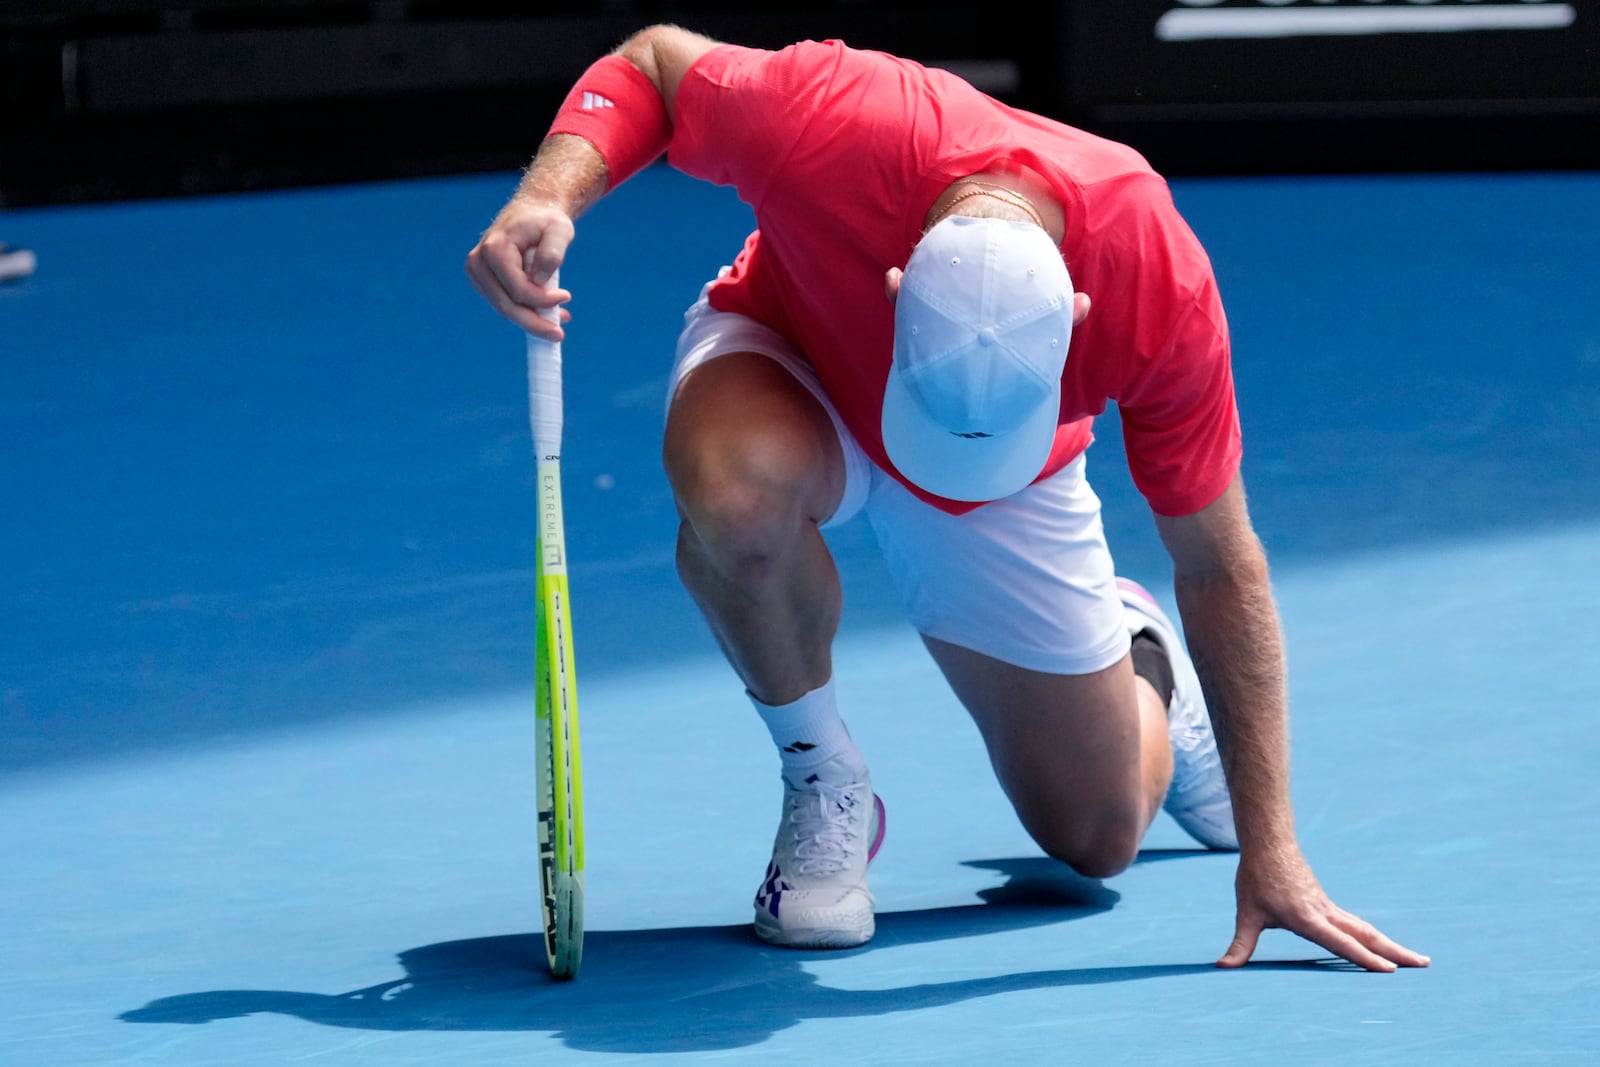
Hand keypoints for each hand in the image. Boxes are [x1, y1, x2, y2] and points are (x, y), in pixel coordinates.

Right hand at [465, 198, 574, 340]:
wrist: (532, 212)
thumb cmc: (547, 220)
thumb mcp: (560, 229)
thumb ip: (552, 253)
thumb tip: (540, 281)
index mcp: (495, 248)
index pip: (518, 289)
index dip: (542, 300)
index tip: (567, 297)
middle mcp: (479, 262)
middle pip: (506, 305)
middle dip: (534, 323)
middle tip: (559, 335)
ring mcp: (477, 273)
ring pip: (504, 309)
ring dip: (531, 320)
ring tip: (558, 324)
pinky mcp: (483, 281)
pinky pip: (504, 303)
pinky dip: (526, 312)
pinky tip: (548, 314)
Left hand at [1220, 845, 1430, 972]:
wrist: (1268, 844)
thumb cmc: (1256, 878)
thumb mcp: (1247, 913)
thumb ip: (1240, 943)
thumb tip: (1222, 966)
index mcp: (1307, 917)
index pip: (1340, 941)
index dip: (1363, 958)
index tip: (1389, 970)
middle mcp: (1324, 913)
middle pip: (1365, 935)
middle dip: (1394, 952)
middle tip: (1424, 964)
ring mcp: (1328, 907)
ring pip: (1364, 928)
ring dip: (1389, 944)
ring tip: (1415, 959)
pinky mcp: (1327, 904)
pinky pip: (1355, 924)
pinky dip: (1373, 936)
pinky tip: (1381, 945)